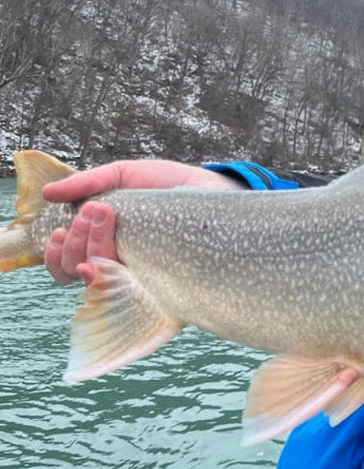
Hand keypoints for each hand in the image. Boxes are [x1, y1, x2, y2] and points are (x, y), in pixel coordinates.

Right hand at [41, 160, 241, 283]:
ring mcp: (138, 274)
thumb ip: (89, 182)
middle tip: (96, 210)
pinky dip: (112, 276)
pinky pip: (129, 293)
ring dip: (91, 248)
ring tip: (105, 215)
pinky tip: (113, 256)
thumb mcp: (125, 175)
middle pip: (75, 271)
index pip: (65, 263)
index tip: (60, 232)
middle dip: (77, 240)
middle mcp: (116, 263)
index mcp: (102, 242)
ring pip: (97, 281)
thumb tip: (48, 193)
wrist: (211, 190)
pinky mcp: (161, 283)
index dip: (54, 254)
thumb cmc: (168, 185)